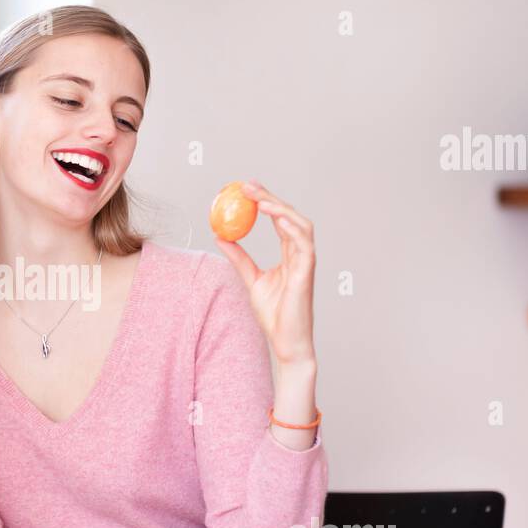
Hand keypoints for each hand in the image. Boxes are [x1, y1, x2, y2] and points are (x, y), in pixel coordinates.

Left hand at [214, 180, 315, 366]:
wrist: (285, 341)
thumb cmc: (274, 314)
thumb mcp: (250, 279)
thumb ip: (239, 258)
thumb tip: (220, 237)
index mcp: (289, 255)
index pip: (279, 221)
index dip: (265, 202)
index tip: (246, 188)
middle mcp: (300, 255)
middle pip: (289, 217)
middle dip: (270, 198)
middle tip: (247, 186)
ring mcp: (306, 263)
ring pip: (301, 226)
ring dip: (280, 209)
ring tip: (259, 199)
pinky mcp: (307, 274)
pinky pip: (304, 245)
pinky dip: (292, 229)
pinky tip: (276, 218)